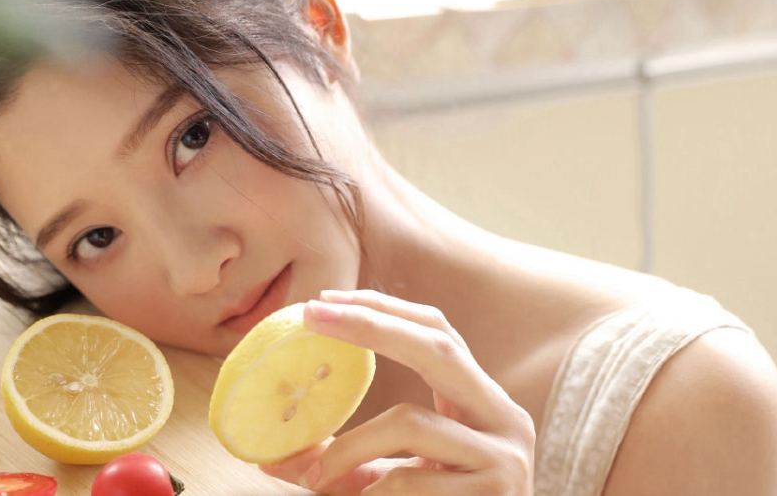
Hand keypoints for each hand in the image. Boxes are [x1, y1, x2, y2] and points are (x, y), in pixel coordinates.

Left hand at [260, 290, 534, 494]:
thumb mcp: (397, 479)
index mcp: (482, 402)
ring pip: (410, 422)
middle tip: (311, 315)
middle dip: (369, 324)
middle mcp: (504, 418)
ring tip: (315, 478)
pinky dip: (373, 493)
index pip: (437, 331)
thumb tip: (271, 459)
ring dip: (349, 448)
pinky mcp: (497, 492)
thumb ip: (348, 464)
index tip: (325, 300)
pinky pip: (413, 479)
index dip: (384, 307)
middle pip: (436, 345)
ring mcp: (505, 455)